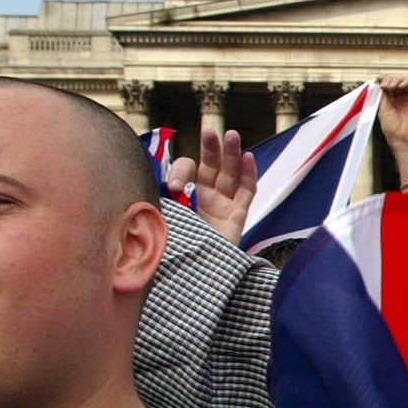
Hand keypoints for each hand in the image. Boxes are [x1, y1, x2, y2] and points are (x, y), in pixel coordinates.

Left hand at [166, 127, 256, 246]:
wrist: (190, 276)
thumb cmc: (170, 247)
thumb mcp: (162, 218)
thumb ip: (161, 198)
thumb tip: (158, 183)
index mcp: (181, 195)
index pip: (185, 172)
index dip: (181, 173)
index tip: (174, 188)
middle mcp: (201, 198)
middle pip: (209, 166)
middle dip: (210, 148)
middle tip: (209, 132)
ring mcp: (221, 206)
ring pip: (229, 173)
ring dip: (232, 153)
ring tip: (233, 135)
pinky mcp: (237, 216)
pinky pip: (246, 191)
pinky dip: (249, 174)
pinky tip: (248, 157)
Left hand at [377, 74, 407, 185]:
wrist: (403, 139)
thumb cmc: (392, 130)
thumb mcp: (382, 109)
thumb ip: (382, 95)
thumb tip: (379, 82)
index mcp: (391, 100)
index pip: (388, 84)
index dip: (384, 80)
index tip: (378, 81)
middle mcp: (401, 98)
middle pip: (396, 80)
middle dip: (390, 79)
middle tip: (385, 85)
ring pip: (405, 80)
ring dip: (398, 79)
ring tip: (392, 86)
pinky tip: (401, 86)